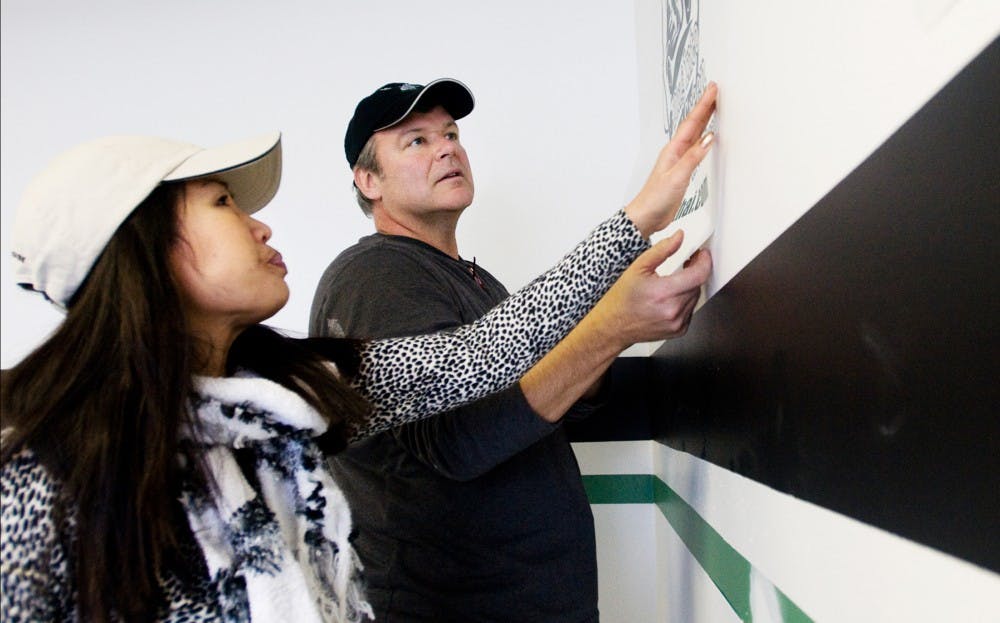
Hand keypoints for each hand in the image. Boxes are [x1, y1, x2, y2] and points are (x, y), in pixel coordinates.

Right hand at [591, 230, 711, 347]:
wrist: (613, 325)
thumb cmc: (621, 299)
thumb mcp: (638, 268)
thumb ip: (662, 250)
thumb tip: (679, 237)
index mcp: (663, 293)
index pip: (699, 275)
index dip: (704, 261)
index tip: (702, 255)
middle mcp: (673, 310)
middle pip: (698, 284)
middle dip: (693, 272)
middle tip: (684, 265)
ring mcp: (677, 323)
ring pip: (695, 297)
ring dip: (689, 287)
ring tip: (672, 283)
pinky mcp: (679, 330)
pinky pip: (691, 310)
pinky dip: (684, 301)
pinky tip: (669, 299)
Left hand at [624, 82, 717, 237]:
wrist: (647, 217)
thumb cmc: (655, 199)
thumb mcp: (677, 177)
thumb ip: (693, 158)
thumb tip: (709, 138)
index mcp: (674, 150)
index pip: (692, 122)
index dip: (703, 105)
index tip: (713, 89)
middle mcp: (676, 152)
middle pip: (693, 124)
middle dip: (705, 107)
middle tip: (715, 91)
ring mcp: (679, 161)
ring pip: (695, 135)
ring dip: (704, 120)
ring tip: (713, 107)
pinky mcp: (682, 171)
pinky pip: (696, 149)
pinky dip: (703, 139)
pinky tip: (707, 139)